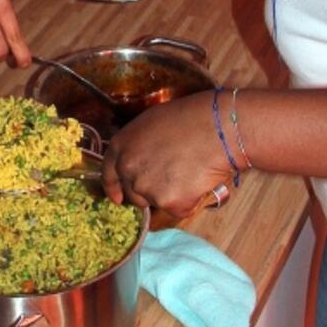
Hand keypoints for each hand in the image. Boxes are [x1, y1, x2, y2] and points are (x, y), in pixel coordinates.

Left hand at [102, 92, 234, 217]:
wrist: (218, 128)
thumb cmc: (189, 117)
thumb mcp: (151, 123)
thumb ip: (139, 145)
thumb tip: (143, 159)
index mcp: (120, 146)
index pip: (109, 173)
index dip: (114, 187)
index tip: (118, 197)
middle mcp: (127, 169)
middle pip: (133, 193)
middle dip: (148, 192)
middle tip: (171, 181)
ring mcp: (146, 188)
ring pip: (156, 203)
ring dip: (170, 196)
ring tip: (190, 173)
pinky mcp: (169, 203)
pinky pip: (180, 208)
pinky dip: (191, 201)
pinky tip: (200, 181)